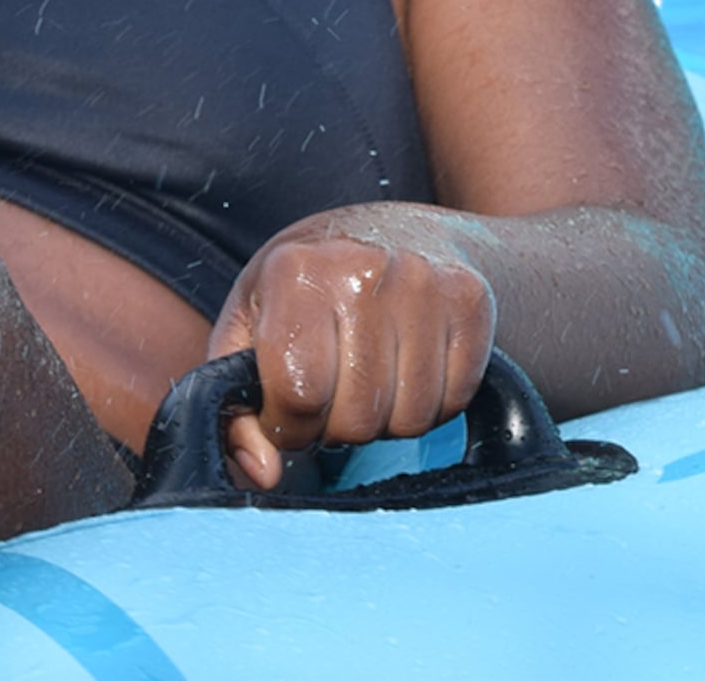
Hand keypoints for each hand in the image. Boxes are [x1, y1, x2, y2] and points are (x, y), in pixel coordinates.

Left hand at [202, 209, 495, 490]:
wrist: (384, 231)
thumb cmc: (301, 289)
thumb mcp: (247, 329)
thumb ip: (234, 405)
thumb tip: (263, 473)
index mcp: (294, 271)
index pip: (298, 393)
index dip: (289, 426)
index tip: (288, 416)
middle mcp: (361, 269)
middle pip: (358, 416)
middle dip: (336, 429)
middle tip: (331, 400)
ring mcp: (424, 281)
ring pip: (411, 418)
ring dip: (384, 423)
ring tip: (366, 383)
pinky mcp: (471, 300)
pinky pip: (454, 401)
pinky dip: (429, 407)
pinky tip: (405, 373)